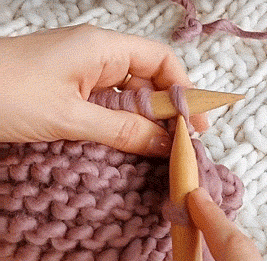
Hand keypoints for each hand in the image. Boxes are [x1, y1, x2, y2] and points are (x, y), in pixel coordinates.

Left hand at [0, 24, 207, 155]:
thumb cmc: (5, 94)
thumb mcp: (69, 117)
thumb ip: (122, 131)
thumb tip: (166, 145)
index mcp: (102, 48)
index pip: (162, 62)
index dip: (185, 91)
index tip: (195, 125)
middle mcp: (98, 58)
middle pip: (150, 82)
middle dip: (169, 114)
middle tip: (181, 148)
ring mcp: (85, 77)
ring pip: (131, 99)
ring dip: (147, 125)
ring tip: (161, 154)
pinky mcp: (73, 94)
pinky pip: (111, 110)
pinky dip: (124, 129)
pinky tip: (131, 148)